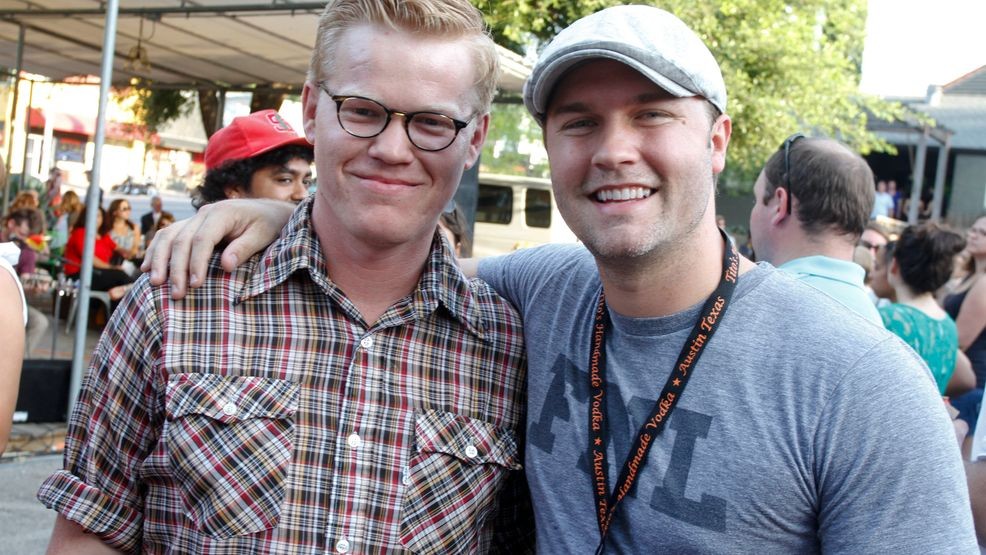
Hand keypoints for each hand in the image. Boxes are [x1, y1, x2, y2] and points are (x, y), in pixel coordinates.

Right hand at [140, 199, 294, 298]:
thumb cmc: (268, 224)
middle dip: (176, 268)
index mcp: (222, 213)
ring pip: (168, 236)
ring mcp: (195, 218)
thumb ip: (244, 248)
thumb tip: (225, 265)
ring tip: (154, 283)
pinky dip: (155, 251)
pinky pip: (167, 236)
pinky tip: (147, 268)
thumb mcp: (263, 235)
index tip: (195, 285)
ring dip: (159, 260)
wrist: (268, 210)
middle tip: (176, 293)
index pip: (202, 239)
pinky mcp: (191, 226)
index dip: (196, 263)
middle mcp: (204, 213)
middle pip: (181, 240)